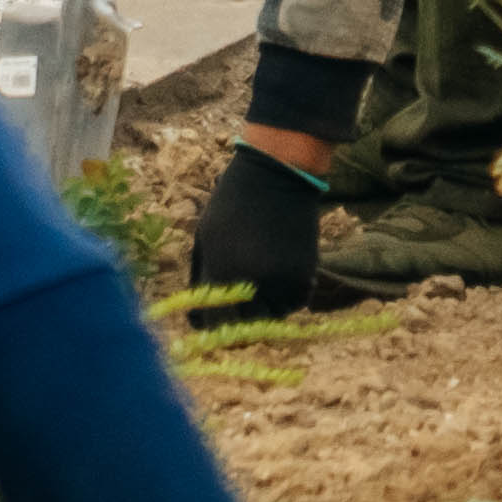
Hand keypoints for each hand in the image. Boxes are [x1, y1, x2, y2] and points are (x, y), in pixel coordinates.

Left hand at [184, 141, 339, 317]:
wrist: (276, 176)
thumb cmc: (231, 203)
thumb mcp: (205, 239)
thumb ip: (203, 278)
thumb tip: (197, 316)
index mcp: (222, 274)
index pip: (213, 323)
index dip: (210, 325)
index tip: (212, 319)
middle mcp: (252, 284)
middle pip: (245, 326)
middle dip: (239, 320)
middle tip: (239, 308)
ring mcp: (281, 281)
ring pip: (272, 316)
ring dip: (266, 308)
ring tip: (262, 285)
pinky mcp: (305, 275)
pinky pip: (295, 303)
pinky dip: (288, 297)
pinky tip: (280, 278)